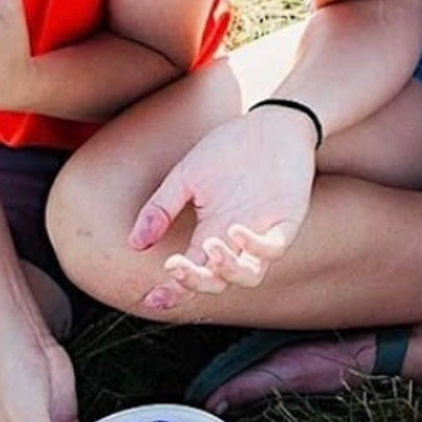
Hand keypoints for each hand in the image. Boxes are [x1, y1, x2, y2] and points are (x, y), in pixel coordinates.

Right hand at [127, 105, 317, 307]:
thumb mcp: (185, 177)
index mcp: (210, 232)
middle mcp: (235, 241)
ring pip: (249, 276)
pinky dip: (256, 247)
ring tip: (210, 246)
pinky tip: (235, 230)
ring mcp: (263, 233)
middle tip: (176, 266)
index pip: (192, 271)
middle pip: (217, 281)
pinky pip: (274, 248)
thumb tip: (135, 243)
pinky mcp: (287, 221)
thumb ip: (160, 208)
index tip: (153, 298)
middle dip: (196, 282)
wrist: (270, 123)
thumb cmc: (228, 149)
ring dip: (227, 270)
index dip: (175, 291)